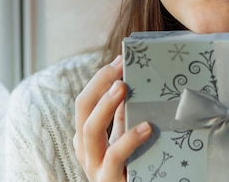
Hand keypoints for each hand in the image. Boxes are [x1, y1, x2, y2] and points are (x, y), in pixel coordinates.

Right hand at [73, 55, 151, 181]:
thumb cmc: (131, 169)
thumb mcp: (126, 139)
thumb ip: (123, 117)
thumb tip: (129, 85)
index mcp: (87, 137)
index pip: (85, 101)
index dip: (100, 78)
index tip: (121, 60)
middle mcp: (85, 150)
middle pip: (82, 109)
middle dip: (100, 84)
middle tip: (120, 68)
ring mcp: (94, 167)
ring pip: (89, 131)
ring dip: (105, 105)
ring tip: (123, 88)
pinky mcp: (108, 181)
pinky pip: (113, 157)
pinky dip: (129, 139)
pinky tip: (146, 127)